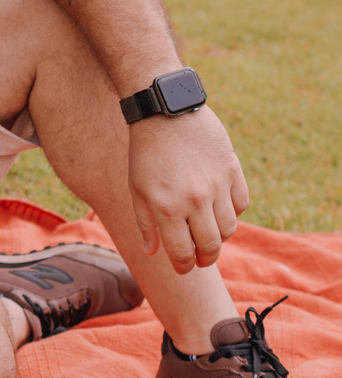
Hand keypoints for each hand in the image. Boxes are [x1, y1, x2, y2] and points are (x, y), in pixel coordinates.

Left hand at [127, 109, 249, 273]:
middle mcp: (195, 200)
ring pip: (229, 229)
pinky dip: (232, 211)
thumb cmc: (146, 151)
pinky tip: (219, 206)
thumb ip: (145, 223)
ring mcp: (217, 185)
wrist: (165, 110)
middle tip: (200, 257)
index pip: (182, 254)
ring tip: (208, 231)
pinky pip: (241, 204)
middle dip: (205, 258)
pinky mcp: (232, 169)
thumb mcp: (136, 187)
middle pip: (211, 247)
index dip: (183, 267)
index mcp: (167, 207)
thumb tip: (152, 252)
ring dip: (219, 236)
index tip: (183, 267)